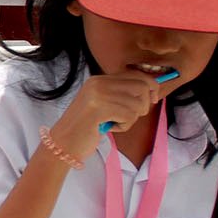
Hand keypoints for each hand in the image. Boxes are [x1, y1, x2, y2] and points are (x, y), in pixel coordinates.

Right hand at [52, 70, 169, 157]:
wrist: (63, 143)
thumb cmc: (87, 127)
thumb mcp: (104, 104)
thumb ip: (122, 94)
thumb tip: (153, 88)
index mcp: (99, 80)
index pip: (136, 74)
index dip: (151, 86)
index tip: (153, 99)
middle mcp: (98, 83)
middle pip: (142, 86)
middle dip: (144, 104)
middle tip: (130, 116)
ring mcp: (98, 94)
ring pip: (137, 103)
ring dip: (131, 118)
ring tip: (114, 123)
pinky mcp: (99, 108)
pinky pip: (129, 115)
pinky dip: (124, 126)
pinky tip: (109, 127)